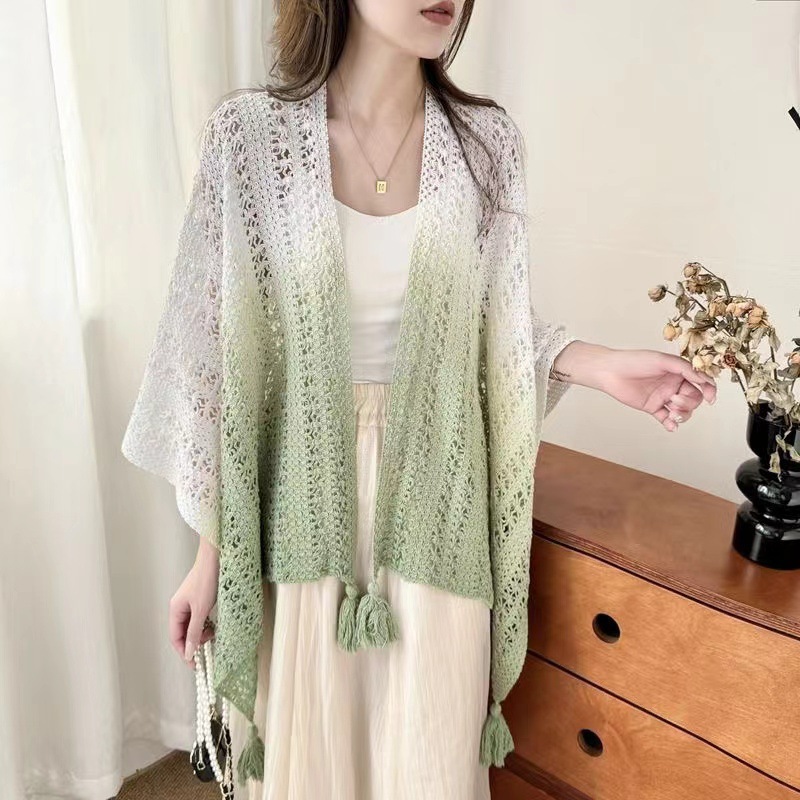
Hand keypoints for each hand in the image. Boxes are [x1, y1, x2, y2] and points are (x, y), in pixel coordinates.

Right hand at [169, 537, 219, 667]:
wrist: (216, 558)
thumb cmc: (207, 581)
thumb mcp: (201, 610)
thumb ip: (194, 632)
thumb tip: (188, 653)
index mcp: (175, 609)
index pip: (175, 638)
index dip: (183, 652)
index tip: (195, 665)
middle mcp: (179, 606)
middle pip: (183, 632)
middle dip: (194, 641)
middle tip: (208, 644)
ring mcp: (189, 602)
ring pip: (193, 625)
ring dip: (201, 632)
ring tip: (213, 632)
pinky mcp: (199, 598)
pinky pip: (200, 617)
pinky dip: (206, 623)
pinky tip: (214, 623)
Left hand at [595, 348, 717, 431]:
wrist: (610, 372)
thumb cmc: (634, 361)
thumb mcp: (662, 360)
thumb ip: (685, 369)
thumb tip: (704, 379)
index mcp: (678, 372)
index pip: (700, 382)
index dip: (709, 390)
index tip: (710, 398)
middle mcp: (673, 384)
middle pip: (694, 399)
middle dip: (689, 402)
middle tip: (674, 399)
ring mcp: (663, 397)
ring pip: (683, 410)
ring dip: (683, 414)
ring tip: (672, 412)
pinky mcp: (652, 407)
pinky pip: (666, 419)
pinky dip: (672, 424)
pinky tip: (671, 426)